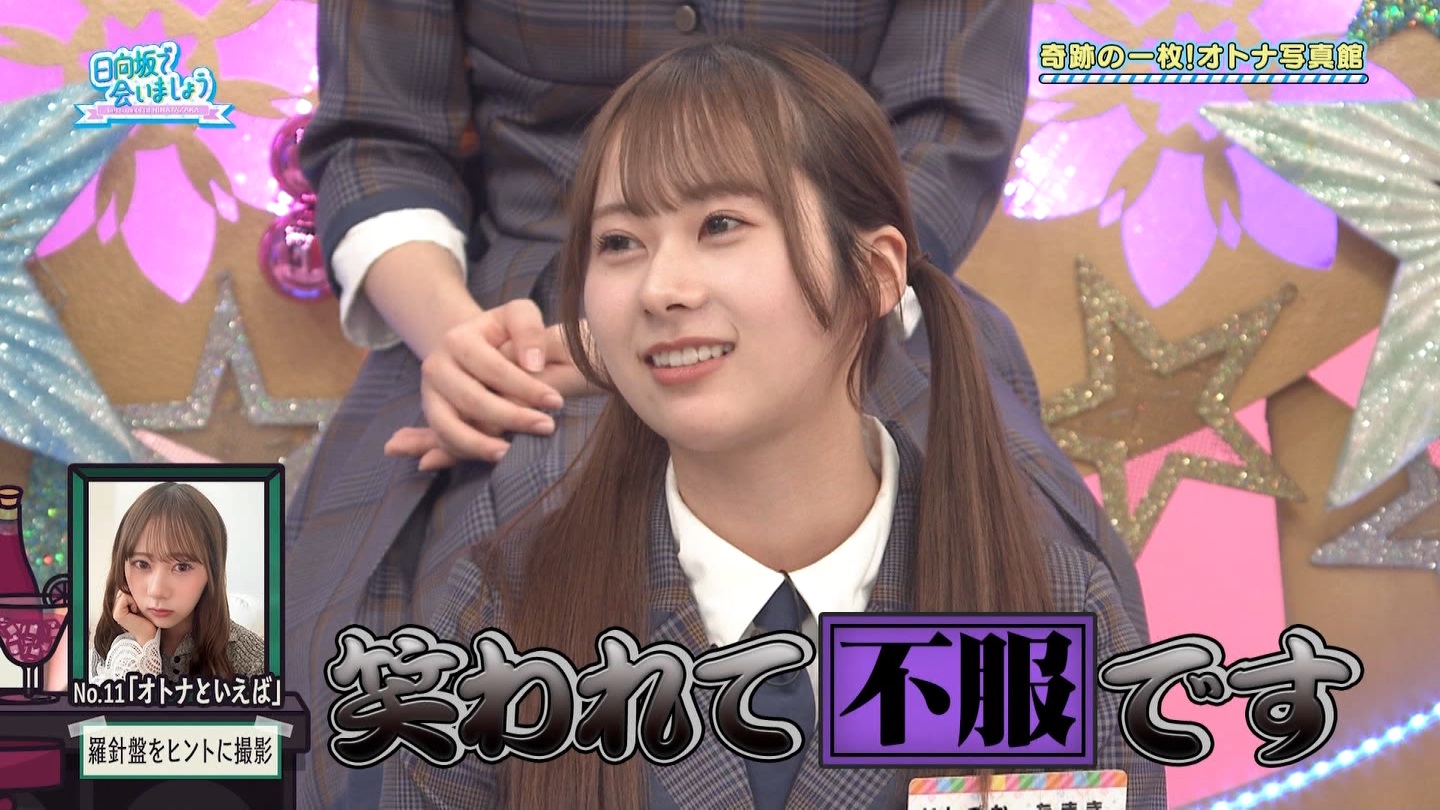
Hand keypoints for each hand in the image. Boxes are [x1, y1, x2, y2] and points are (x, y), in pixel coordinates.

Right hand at [112, 592, 156, 645]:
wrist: (150, 634)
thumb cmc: (149, 620)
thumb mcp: (143, 604)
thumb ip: (137, 594)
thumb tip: (138, 581)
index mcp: (121, 606)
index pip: (125, 588)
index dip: (135, 593)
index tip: (141, 605)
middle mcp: (116, 608)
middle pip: (124, 589)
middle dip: (134, 594)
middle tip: (139, 607)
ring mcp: (115, 611)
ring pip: (125, 592)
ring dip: (135, 598)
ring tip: (138, 609)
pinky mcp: (117, 614)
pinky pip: (125, 597)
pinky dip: (133, 601)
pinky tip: (136, 610)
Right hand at [387, 301, 595, 469]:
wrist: (473, 345)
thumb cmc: (504, 331)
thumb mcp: (519, 314)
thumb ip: (528, 328)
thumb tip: (532, 364)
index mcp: (457, 339)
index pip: (493, 368)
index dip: (526, 387)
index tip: (556, 402)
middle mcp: (436, 366)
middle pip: (471, 400)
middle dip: (511, 417)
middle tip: (546, 427)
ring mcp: (429, 395)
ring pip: (448, 427)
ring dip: (479, 445)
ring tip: (509, 454)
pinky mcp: (432, 416)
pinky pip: (445, 441)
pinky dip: (465, 452)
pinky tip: (494, 456)